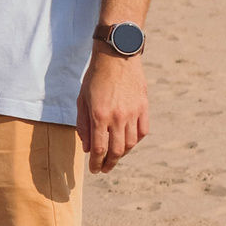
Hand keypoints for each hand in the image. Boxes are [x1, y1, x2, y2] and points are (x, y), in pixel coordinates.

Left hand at [77, 52, 148, 173]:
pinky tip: (128, 142)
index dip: (96, 163)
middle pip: (116, 151)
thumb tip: (87, 148)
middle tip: (103, 169)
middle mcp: (118, 117)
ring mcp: (133, 113)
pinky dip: (135, 141)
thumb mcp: (82, 100)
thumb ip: (83, 125)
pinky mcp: (144, 107)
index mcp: (100, 115)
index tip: (94, 169)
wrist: (117, 56)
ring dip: (122, 154)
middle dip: (109, 164)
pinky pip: (142, 131)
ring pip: (131, 143)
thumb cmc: (95, 77)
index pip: (99, 149)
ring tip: (114, 156)